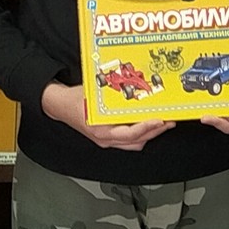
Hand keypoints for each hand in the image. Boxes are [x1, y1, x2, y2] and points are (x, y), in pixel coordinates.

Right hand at [42, 83, 172, 151]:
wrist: (59, 105)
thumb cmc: (74, 100)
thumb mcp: (94, 93)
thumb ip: (113, 92)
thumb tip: (132, 84)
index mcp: (102, 131)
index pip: (131, 134)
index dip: (148, 128)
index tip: (160, 121)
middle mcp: (105, 139)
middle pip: (137, 141)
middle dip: (155, 132)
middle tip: (169, 121)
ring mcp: (107, 141)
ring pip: (135, 143)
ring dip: (150, 134)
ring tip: (162, 122)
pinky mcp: (108, 138)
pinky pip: (129, 140)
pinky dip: (141, 133)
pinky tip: (148, 124)